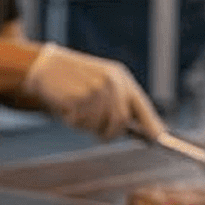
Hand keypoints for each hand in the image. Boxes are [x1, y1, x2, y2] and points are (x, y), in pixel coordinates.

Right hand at [22, 43, 166, 140]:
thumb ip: (117, 102)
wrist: (46, 65)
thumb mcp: (101, 81)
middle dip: (110, 132)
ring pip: (98, 125)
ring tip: (76, 110)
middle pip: (121, 121)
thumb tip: (132, 129)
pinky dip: (72, 121)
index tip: (158, 139)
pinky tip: (67, 106)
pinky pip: (80, 122)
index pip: (141, 106)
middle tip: (97, 132)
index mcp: (120, 78)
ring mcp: (95, 90)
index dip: (151, 124)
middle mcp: (111, 83)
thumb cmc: (74, 78)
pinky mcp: (79, 97)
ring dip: (86, 125)